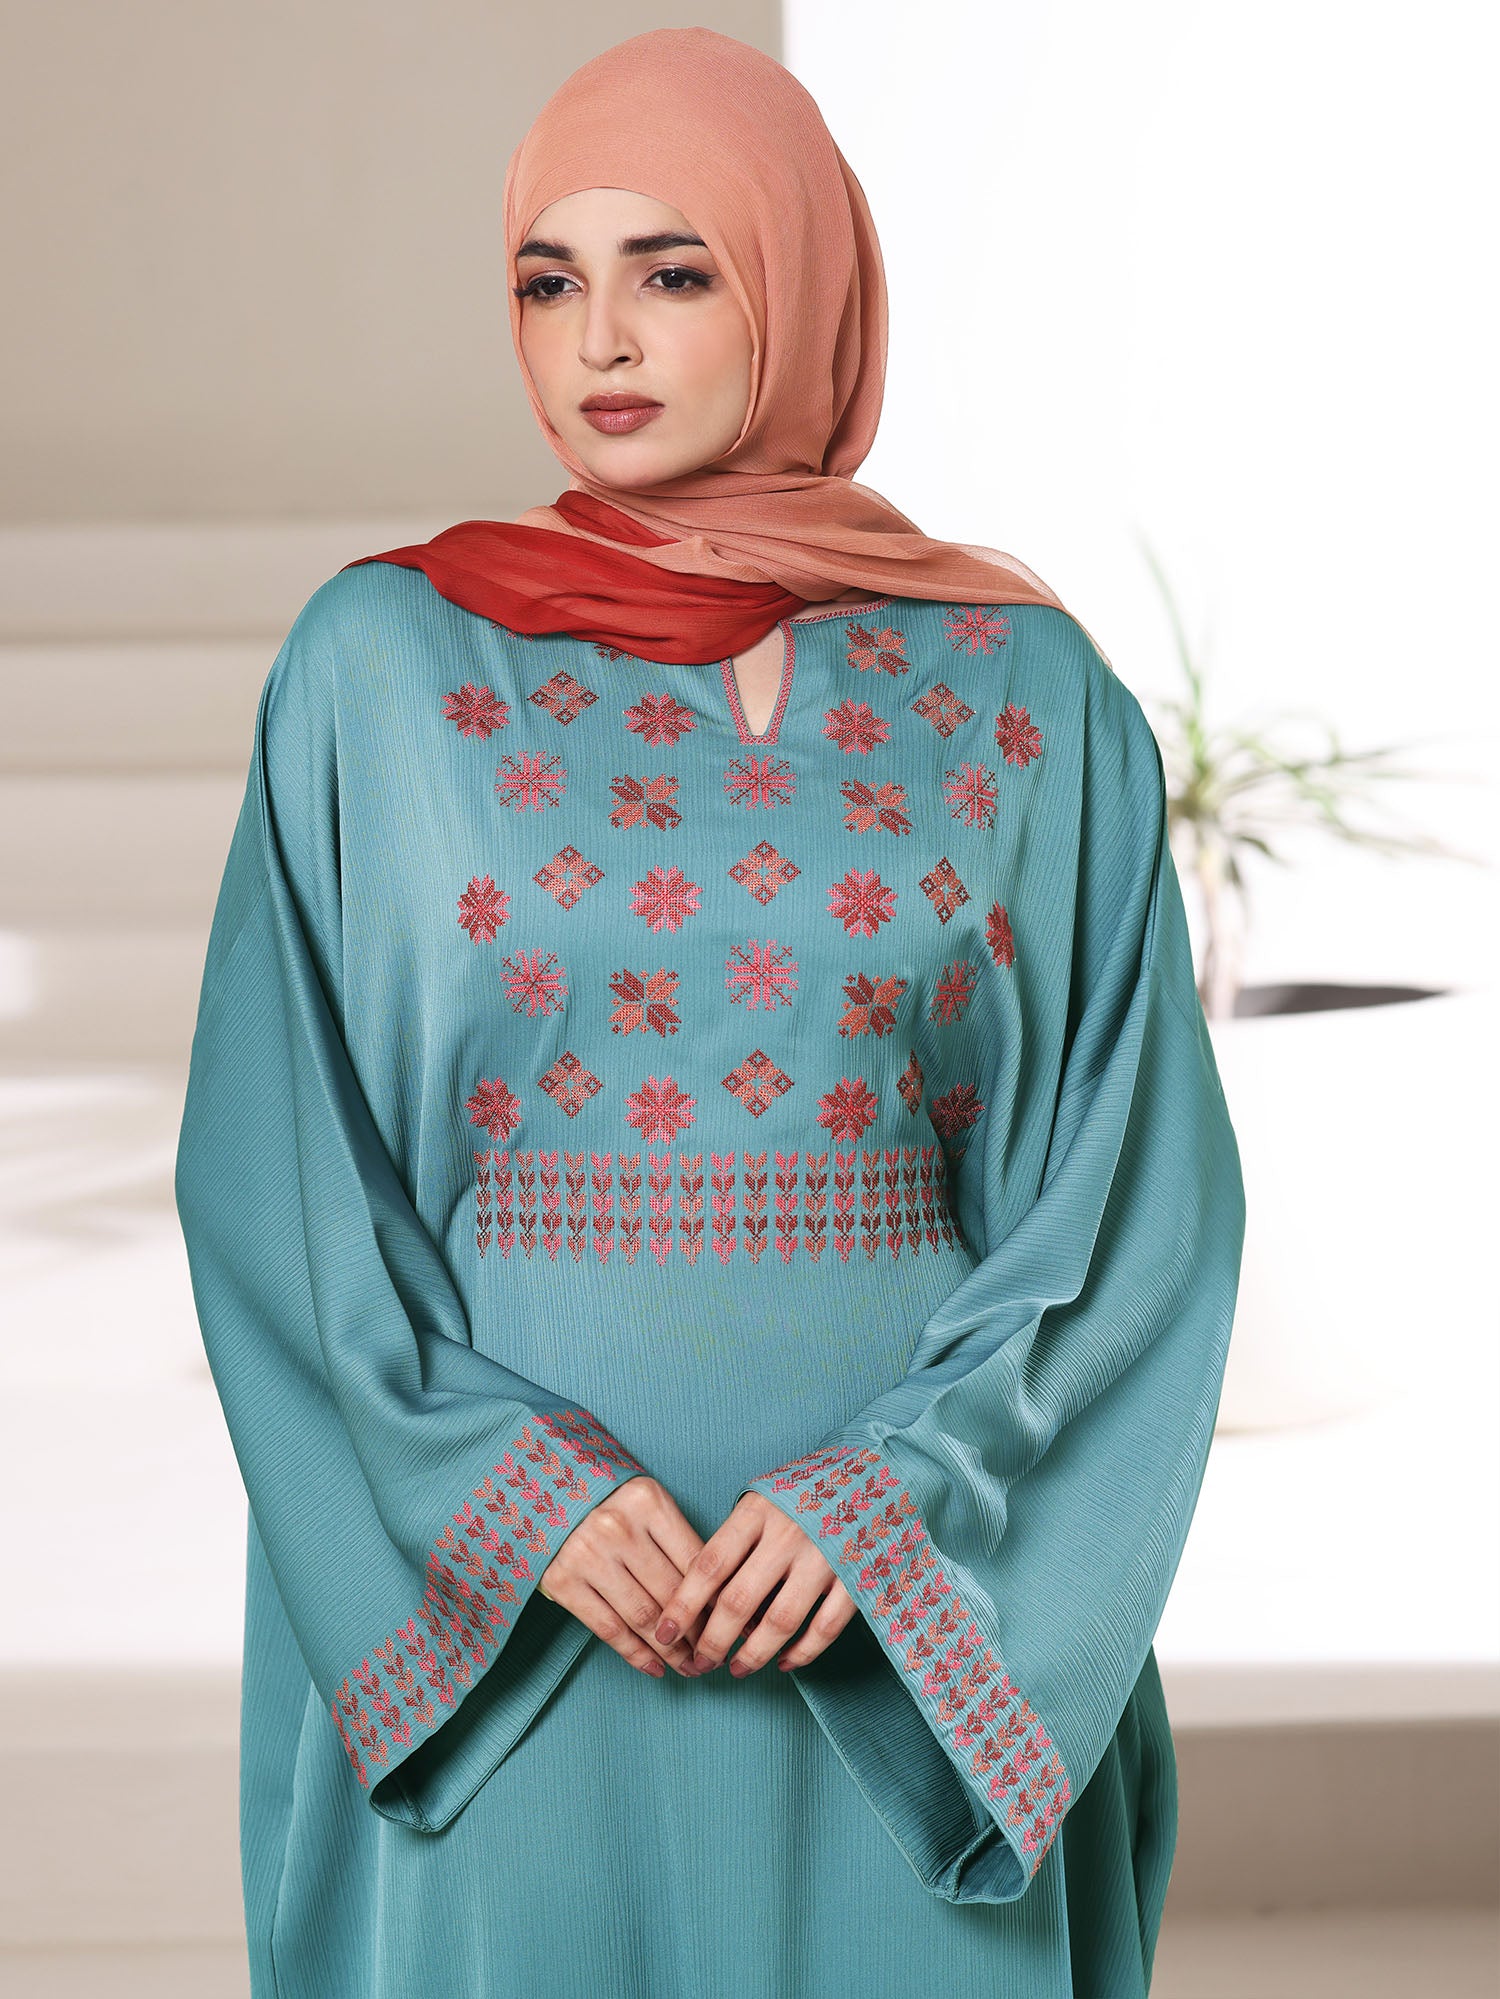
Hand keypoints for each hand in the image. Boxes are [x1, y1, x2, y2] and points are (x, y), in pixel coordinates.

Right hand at [536, 1476, 709, 1676]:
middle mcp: (618, 1527)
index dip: (717, 1600)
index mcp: (647, 1501)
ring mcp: (587, 1555)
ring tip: (689, 1667)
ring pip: (644, 1616)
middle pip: (671, 1592)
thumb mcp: (646, 1505)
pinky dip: (636, 1655)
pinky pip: (609, 1629)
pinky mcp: (562, 1581)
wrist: (543, 1496)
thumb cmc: (609, 1504)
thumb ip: (678, 1540)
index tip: (731, 1625)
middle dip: (698, 1633)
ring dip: (672, 1651)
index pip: (695, 1561)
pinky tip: (656, 1668)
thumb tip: (722, 1595)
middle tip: (713, 1656)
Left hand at [651, 1491, 857, 1676]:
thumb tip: (702, 1593)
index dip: (683, 1605)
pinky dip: (802, 1653)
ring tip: (736, 1669)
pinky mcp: (855, 1578)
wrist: (872, 1472)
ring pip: (780, 1622)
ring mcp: (823, 1557)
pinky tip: (784, 1663)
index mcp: (758, 1511)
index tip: (664, 1632)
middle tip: (700, 1662)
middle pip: (739, 1601)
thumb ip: (736, 1538)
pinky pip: (825, 1628)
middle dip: (713, 1641)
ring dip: (752, 1654)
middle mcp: (788, 1534)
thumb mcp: (763, 1498)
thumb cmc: (805, 1492)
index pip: (709, 1565)